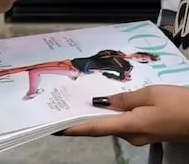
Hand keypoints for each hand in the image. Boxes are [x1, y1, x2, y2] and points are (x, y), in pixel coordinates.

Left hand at [59, 86, 188, 145]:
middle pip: (103, 126)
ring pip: (115, 124)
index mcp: (130, 126)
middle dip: (86, 115)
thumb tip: (102, 102)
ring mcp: (142, 137)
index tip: (56, 128)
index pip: (94, 129)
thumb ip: (124, 98)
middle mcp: (132, 136)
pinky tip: (112, 103)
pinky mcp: (149, 133)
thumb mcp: (150, 94)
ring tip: (85, 97)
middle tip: (67, 102)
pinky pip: (127, 123)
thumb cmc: (179, 104)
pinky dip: (116, 114)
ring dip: (102, 113)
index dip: (74, 129)